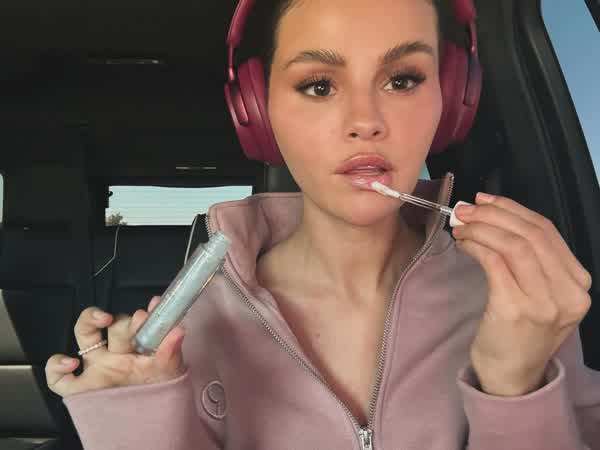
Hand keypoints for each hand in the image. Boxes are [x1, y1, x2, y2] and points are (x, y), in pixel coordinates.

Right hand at [45, 296, 185, 396]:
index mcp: (137, 349)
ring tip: (102, 318)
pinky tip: (72, 363)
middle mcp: (116, 356)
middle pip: (113, 326)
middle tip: (138, 322)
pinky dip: (56, 365)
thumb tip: (178, 329)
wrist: (148, 430)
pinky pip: (58, 377)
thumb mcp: (170, 372)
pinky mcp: (80, 391)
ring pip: (84, 335)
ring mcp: (97, 370)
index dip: (142, 315)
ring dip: (89, 320)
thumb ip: (171, 350)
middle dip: (125, 321)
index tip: (152, 310)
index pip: (137, 323)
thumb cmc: (160, 398)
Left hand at [452, 193, 591, 395]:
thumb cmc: (519, 331)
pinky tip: (463, 244)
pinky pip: (495, 263)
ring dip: (482, 229)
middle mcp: (568, 293)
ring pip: (514, 245)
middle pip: (532, 234)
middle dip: (494, 215)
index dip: (513, 209)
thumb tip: (492, 213)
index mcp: (577, 284)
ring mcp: (544, 303)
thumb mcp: (540, 294)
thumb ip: (530, 259)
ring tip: (461, 226)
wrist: (512, 376)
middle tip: (466, 210)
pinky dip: (476, 246)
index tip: (486, 200)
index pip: (547, 231)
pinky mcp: (515, 309)